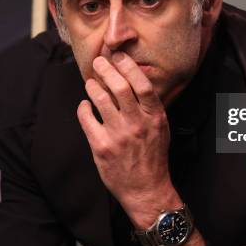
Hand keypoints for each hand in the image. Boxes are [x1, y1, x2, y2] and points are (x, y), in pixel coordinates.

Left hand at [76, 51, 179, 227]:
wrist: (146, 189)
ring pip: (101, 100)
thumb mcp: (161, 128)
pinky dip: (84, 108)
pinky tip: (85, 105)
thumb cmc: (153, 157)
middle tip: (98, 62)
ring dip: (92, 86)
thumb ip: (150, 106)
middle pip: (120, 87)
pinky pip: (87, 119)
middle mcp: (137, 124)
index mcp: (154, 117)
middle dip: (106, 69)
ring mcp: (118, 136)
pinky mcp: (101, 147)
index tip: (119, 56)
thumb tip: (135, 80)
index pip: (142, 84)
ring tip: (90, 83)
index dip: (128, 66)